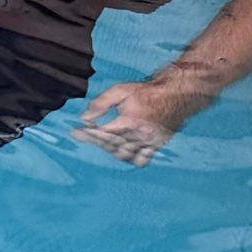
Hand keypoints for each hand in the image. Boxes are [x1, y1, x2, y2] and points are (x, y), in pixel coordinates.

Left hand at [74, 75, 210, 166]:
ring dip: (110, 150)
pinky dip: (130, 158)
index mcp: (128, 121)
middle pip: (111, 146)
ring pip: (124, 155)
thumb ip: (101, 103)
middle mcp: (138, 135)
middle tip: (87, 134)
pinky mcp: (156, 146)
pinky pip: (141, 160)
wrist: (175, 95)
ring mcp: (148, 143)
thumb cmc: (146, 92)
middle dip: (97, 141)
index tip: (76, 132)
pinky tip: (122, 150)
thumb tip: (84, 117)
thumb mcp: (120, 91)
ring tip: (105, 140)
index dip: (88, 134)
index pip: (102, 134)